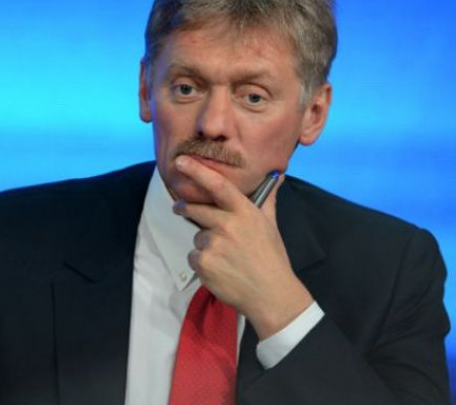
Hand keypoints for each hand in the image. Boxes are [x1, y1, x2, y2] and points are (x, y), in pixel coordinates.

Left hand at [173, 155, 313, 339]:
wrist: (270, 294)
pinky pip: (194, 256)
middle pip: (196, 209)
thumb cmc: (271, 258)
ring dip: (204, 244)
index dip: (197, 171)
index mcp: (245, 212)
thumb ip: (267, 199)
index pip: (218, 185)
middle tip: (178, 207)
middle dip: (183, 207)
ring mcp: (214, 244)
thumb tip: (277, 176)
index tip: (181, 161)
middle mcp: (228, 225)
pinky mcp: (204, 263)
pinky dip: (202, 263)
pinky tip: (220, 270)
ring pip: (197, 237)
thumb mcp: (270, 225)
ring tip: (225, 258)